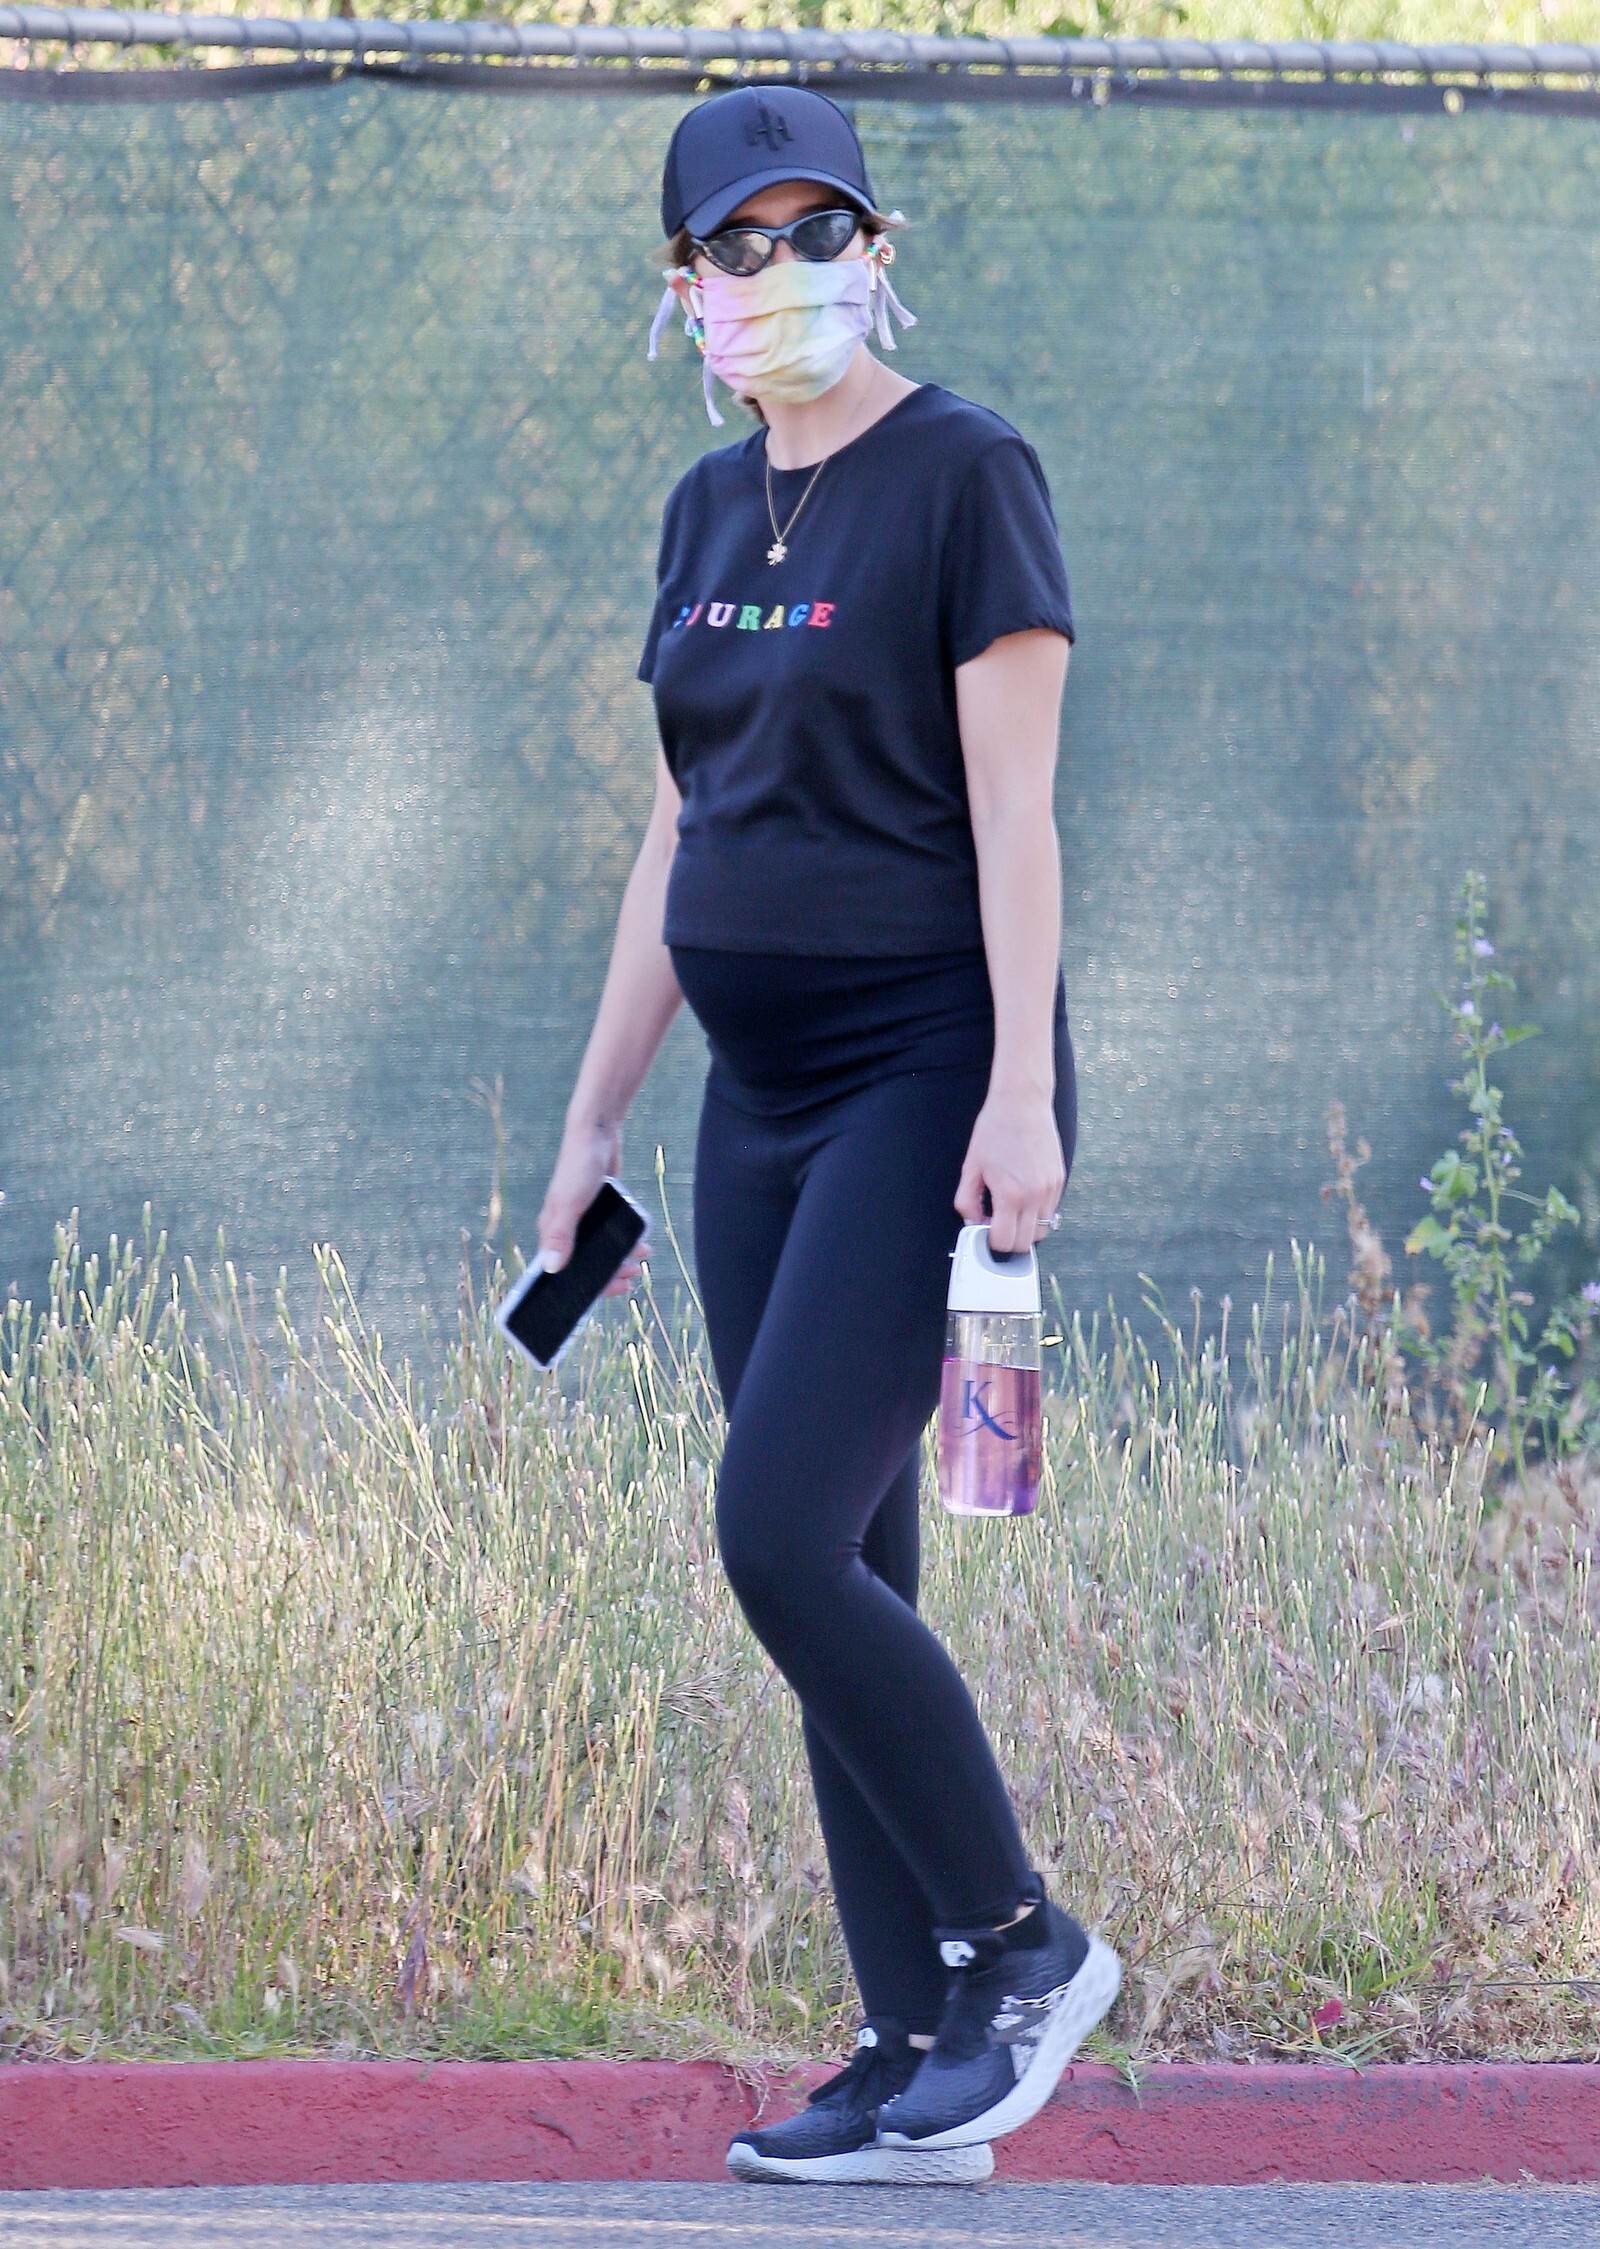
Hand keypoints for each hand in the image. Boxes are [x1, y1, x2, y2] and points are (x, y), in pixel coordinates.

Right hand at [537, 1120, 649, 1297]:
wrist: (597, 1134)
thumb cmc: (578, 1167)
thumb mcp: (569, 1203)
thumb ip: (560, 1235)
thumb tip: (551, 1268)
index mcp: (551, 1230)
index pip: (563, 1271)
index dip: (585, 1286)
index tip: (611, 1292)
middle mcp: (564, 1227)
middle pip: (585, 1263)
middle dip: (609, 1274)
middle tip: (632, 1278)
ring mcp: (582, 1218)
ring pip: (600, 1249)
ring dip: (620, 1259)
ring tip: (640, 1261)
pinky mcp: (599, 1208)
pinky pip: (611, 1232)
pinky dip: (624, 1241)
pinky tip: (641, 1244)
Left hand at [955, 1089, 1063, 1253]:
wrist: (1022, 1103)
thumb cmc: (995, 1130)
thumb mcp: (971, 1166)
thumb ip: (967, 1201)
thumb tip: (973, 1222)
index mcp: (1011, 1194)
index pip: (1005, 1242)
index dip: (991, 1241)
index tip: (985, 1229)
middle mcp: (1035, 1196)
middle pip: (1026, 1244)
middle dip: (1009, 1239)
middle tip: (997, 1221)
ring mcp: (1051, 1189)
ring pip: (1042, 1229)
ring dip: (1025, 1227)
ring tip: (1010, 1208)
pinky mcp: (1060, 1180)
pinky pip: (1050, 1210)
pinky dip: (1036, 1211)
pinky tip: (1022, 1193)